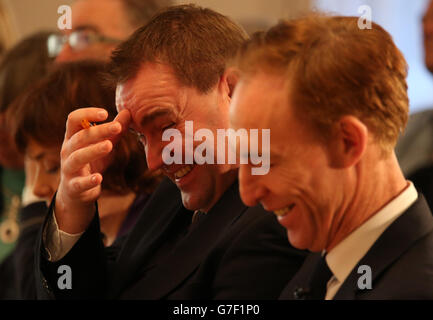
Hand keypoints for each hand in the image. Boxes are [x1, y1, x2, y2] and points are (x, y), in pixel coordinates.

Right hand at [55, 107, 130, 232]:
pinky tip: (99, 178)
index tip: (105, 113)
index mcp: (73, 137)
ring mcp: (69, 169)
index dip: (87, 114)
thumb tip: (128, 112)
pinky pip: (79, 183)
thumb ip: (114, 131)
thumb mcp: (104, 144)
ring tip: (109, 145)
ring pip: (77, 157)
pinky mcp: (73, 186)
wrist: (77, 193)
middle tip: (117, 127)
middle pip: (80, 137)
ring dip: (93, 150)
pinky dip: (88, 180)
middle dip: (98, 131)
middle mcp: (67, 151)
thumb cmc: (92, 163)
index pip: (73, 119)